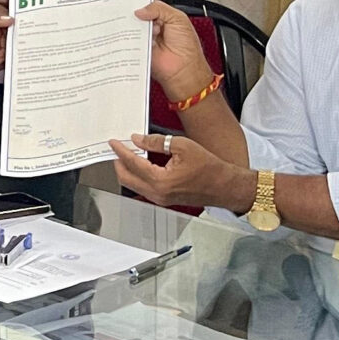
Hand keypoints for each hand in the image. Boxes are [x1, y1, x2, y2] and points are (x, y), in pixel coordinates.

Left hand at [108, 131, 252, 212]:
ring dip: (127, 170)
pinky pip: (143, 188)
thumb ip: (156, 141)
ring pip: (133, 185)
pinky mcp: (164, 200)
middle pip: (126, 178)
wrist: (224, 186)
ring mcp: (160, 199)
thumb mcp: (182, 146)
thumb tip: (138, 139)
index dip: (120, 151)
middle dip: (118, 162)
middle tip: (117, 148)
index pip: (132, 163)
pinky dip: (138, 175)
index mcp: (160, 181)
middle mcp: (158, 193)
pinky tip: (141, 163)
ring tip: (128, 153)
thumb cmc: (209, 168)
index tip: (114, 142)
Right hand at [136, 0, 214, 103]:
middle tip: (129, 6)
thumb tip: (140, 10)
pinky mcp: (137, 48)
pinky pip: (128, 39)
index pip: (151, 4)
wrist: (183, 69)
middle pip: (139, 14)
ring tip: (133, 21)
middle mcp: (154, 26)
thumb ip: (159, 9)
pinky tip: (129, 32)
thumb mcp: (177, 18)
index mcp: (165, 17)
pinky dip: (127, 36)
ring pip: (132, 25)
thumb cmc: (186, 46)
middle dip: (134, 10)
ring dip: (132, 23)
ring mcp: (145, 37)